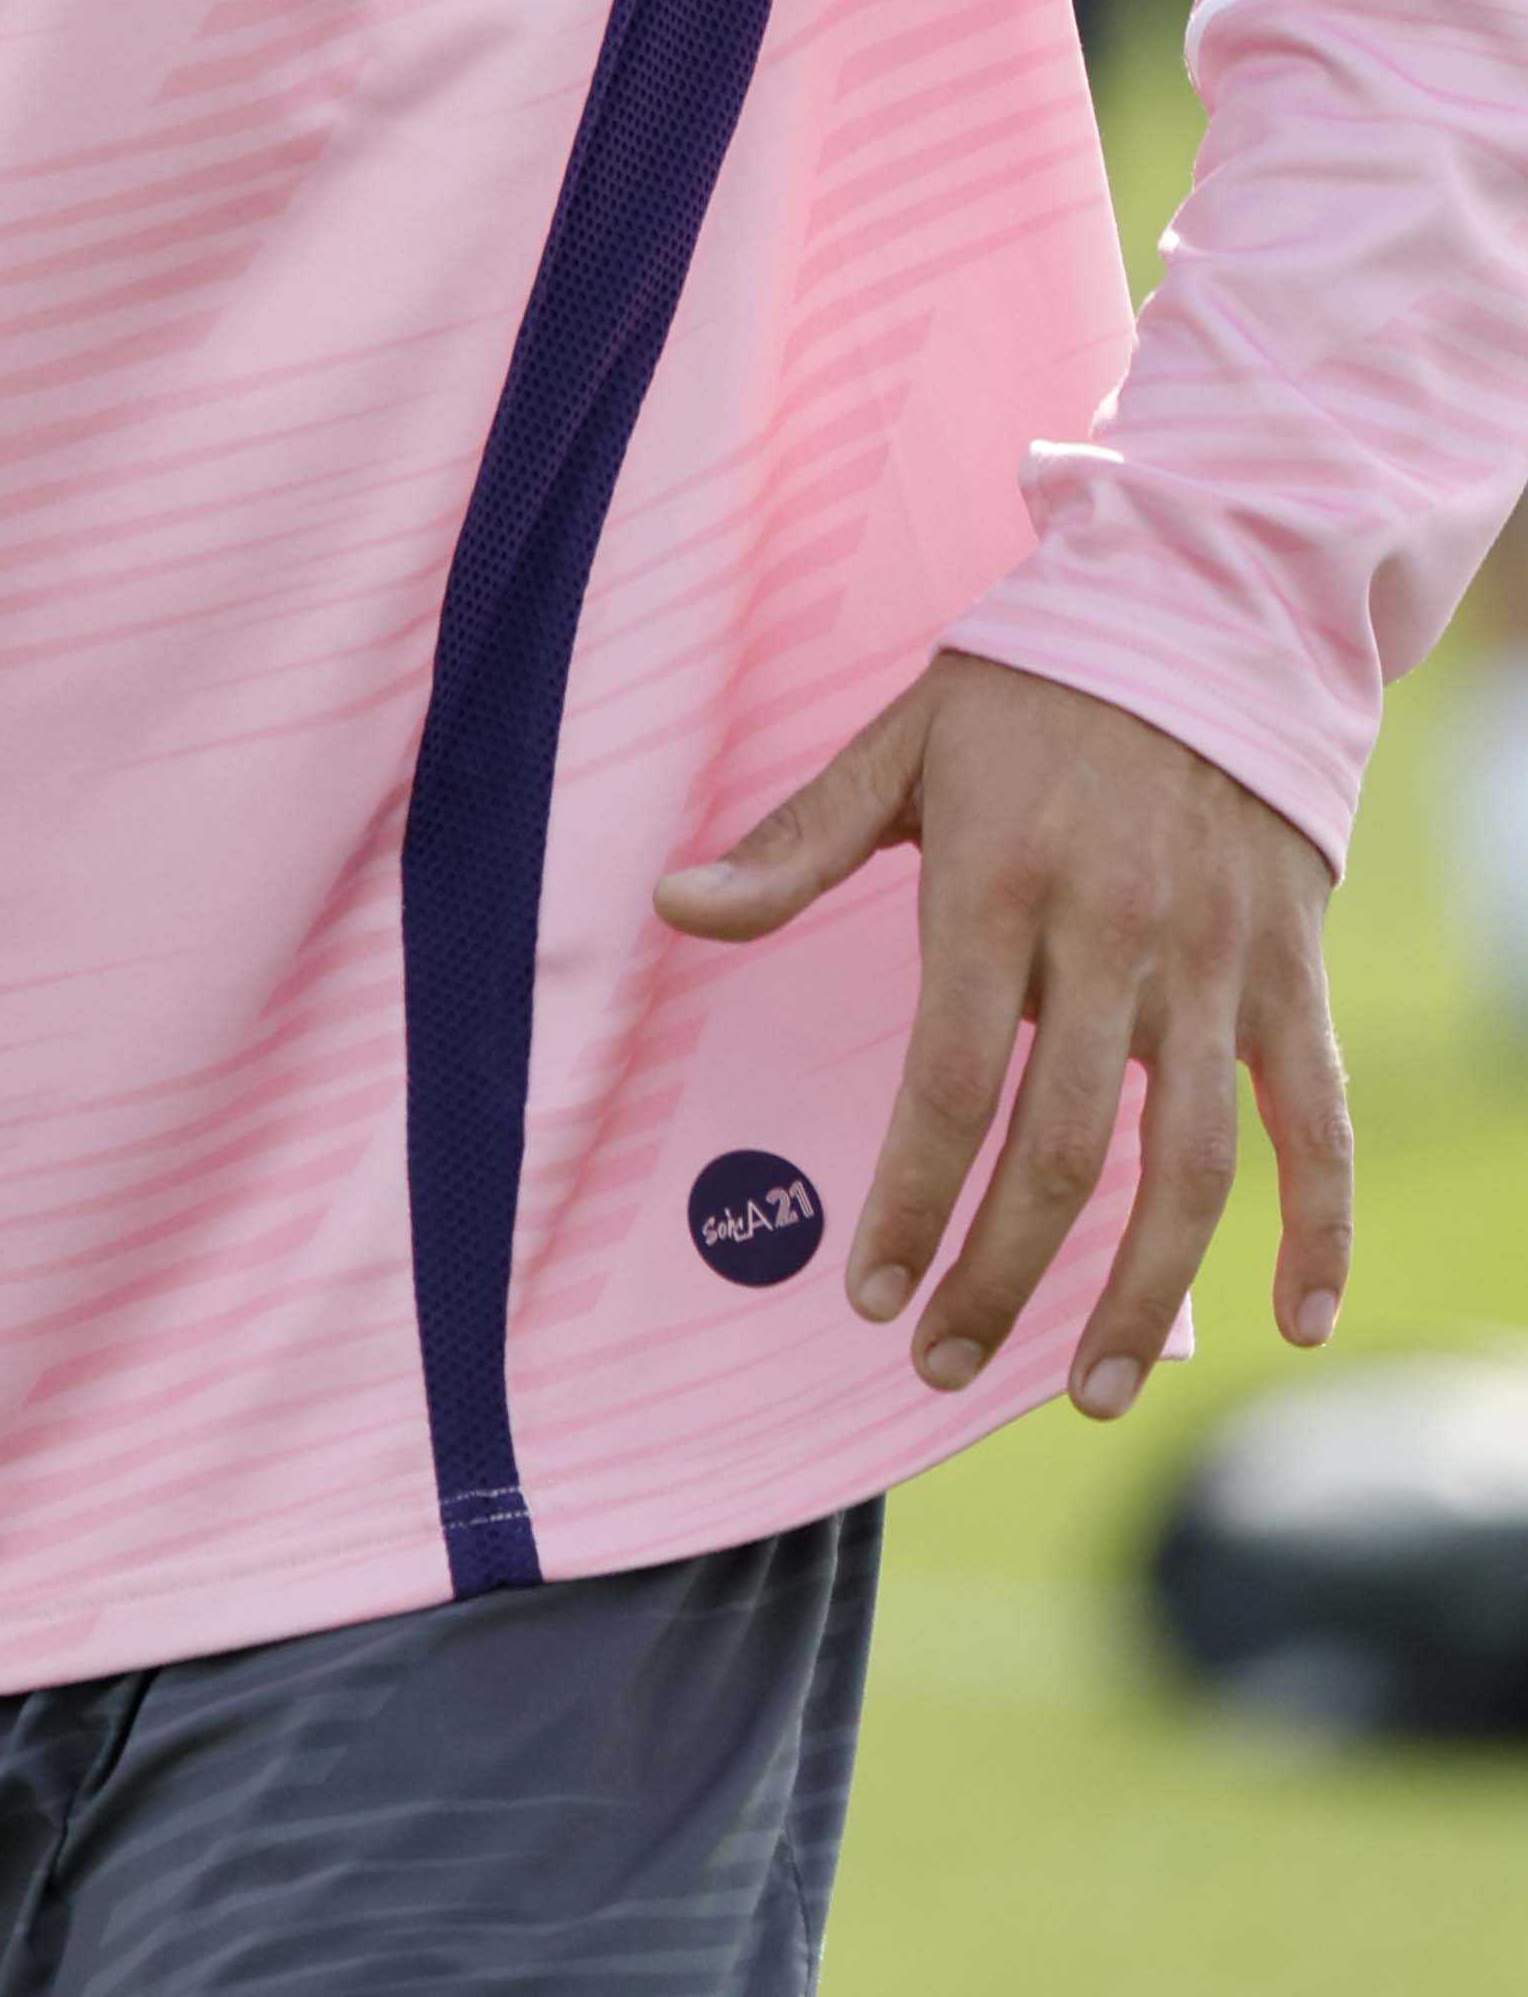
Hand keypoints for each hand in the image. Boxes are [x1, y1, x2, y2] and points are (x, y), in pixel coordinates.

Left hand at [655, 651, 1349, 1421]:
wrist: (1204, 606)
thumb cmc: (1028, 685)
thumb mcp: (900, 742)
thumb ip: (795, 843)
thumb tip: (676, 906)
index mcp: (999, 881)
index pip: (951, 1082)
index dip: (911, 1198)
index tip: (868, 1291)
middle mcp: (1114, 934)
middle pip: (1058, 1148)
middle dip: (996, 1275)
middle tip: (937, 1364)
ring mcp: (1214, 960)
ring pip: (1188, 1164)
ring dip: (1137, 1291)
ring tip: (1082, 1390)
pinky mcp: (1289, 972)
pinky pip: (1317, 1121)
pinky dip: (1320, 1227)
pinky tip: (1294, 1320)